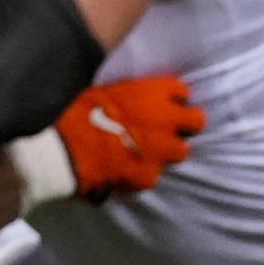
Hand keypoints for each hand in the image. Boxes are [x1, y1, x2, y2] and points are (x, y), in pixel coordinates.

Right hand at [53, 76, 203, 199]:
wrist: (67, 147)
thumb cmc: (78, 110)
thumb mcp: (104, 90)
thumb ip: (128, 95)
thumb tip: (131, 100)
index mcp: (153, 91)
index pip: (180, 90)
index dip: (171, 97)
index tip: (161, 102)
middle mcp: (166, 118)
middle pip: (195, 120)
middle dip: (184, 124)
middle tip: (166, 129)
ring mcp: (161, 150)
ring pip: (181, 151)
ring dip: (167, 151)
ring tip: (148, 152)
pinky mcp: (150, 175)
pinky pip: (152, 174)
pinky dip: (141, 172)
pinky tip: (126, 170)